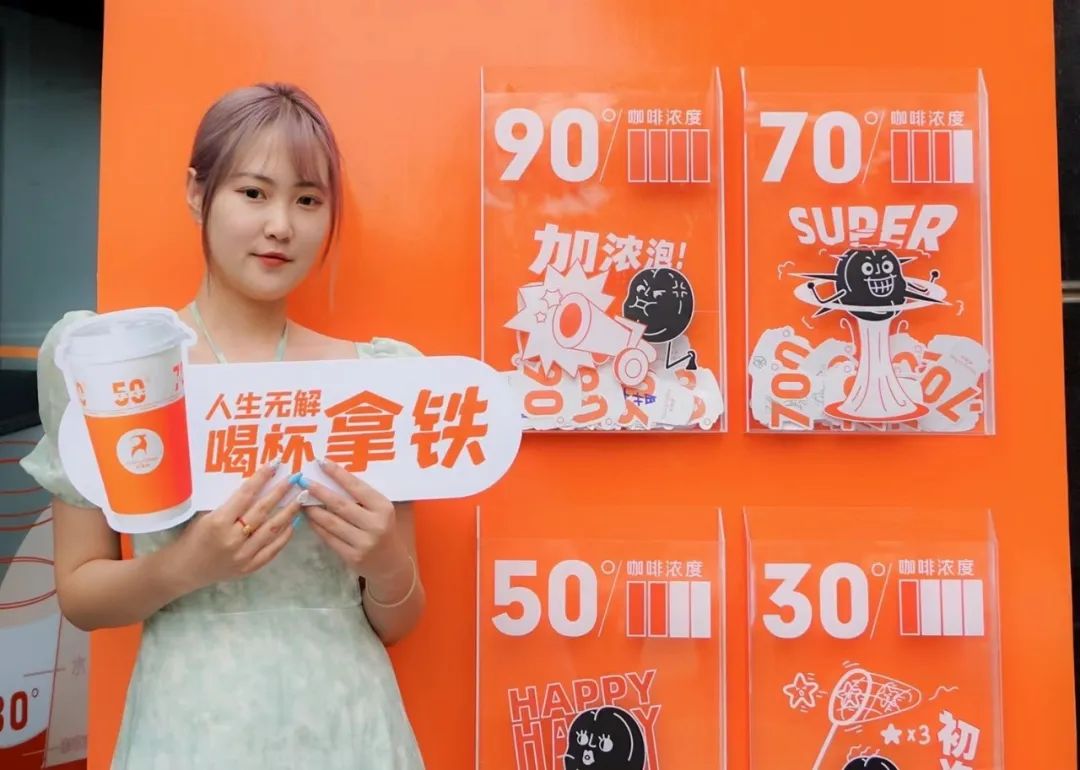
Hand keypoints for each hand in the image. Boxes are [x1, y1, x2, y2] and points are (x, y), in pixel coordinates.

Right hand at [168, 462, 302, 592]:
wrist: (184, 569)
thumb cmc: (193, 537)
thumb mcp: (206, 515)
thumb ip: (230, 503)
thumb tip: (257, 486)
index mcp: (219, 522)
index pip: (245, 495)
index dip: (261, 478)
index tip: (275, 464)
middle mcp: (233, 538)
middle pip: (262, 511)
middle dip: (280, 492)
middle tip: (295, 478)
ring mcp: (243, 555)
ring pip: (272, 530)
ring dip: (289, 512)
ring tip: (301, 498)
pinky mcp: (250, 568)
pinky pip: (272, 550)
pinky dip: (284, 536)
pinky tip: (293, 523)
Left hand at [299, 460, 410, 583]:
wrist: (391, 563)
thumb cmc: (384, 529)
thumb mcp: (380, 510)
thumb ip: (362, 498)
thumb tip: (332, 479)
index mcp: (383, 507)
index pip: (357, 487)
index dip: (338, 474)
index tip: (322, 462)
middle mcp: (374, 524)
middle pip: (340, 504)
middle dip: (319, 491)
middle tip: (303, 481)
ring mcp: (363, 542)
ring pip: (331, 522)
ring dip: (313, 510)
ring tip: (300, 499)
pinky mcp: (352, 556)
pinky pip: (329, 538)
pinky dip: (316, 526)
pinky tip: (308, 518)